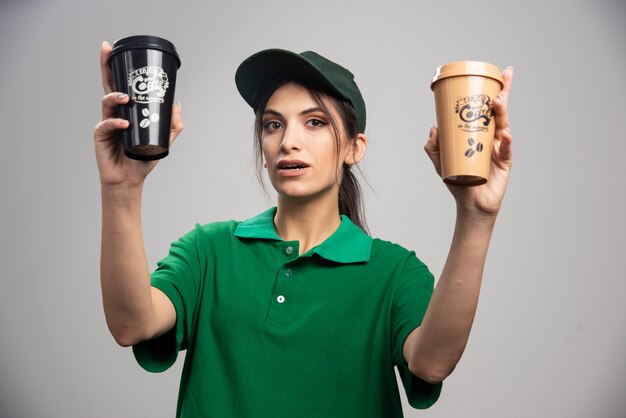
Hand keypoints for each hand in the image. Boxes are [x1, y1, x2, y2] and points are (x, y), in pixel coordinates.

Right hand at [94, 41, 183, 188]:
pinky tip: (123, 124)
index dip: (115, 66)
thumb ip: (173, 124)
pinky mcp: (101, 136)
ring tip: (126, 98)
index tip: (113, 48)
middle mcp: (114, 112)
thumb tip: (177, 104)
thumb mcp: (164, 140)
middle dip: (106, 66)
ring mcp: (106, 122)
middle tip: (107, 50)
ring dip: (116, 97)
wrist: (131, 179)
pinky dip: (115, 123)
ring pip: (107, 102)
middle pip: (108, 84)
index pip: (120, 84)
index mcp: (126, 109)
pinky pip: (106, 125)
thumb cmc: (143, 159)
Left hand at [424, 67, 513, 218]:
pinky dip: (507, 142)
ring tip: (497, 102)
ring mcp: (500, 149)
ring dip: (501, 113)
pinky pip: (507, 150)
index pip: (488, 109)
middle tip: (503, 78)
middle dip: (503, 94)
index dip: (495, 91)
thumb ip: (434, 147)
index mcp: (480, 134)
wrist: (471, 205)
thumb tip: (432, 128)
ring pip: (503, 126)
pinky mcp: (505, 163)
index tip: (499, 74)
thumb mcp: (441, 163)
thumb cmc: (458, 182)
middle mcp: (492, 138)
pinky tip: (505, 135)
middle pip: (500, 112)